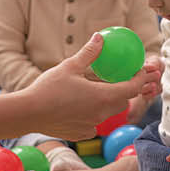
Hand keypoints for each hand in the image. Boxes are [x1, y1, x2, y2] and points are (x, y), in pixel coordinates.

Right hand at [25, 33, 161, 140]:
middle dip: (124, 91)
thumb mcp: (70, 66)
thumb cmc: (48, 88)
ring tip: (97, 91)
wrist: (28, 113)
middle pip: (122, 102)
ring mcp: (91, 125)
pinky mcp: (81, 133)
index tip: (140, 71)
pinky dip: (92, 114)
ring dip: (108, 103)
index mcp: (102, 96)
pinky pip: (94, 123)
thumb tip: (100, 37)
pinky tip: (79, 107)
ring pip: (108, 113)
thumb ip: (89, 53)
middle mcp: (101, 113)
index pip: (132, 88)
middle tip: (119, 79)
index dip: (140, 79)